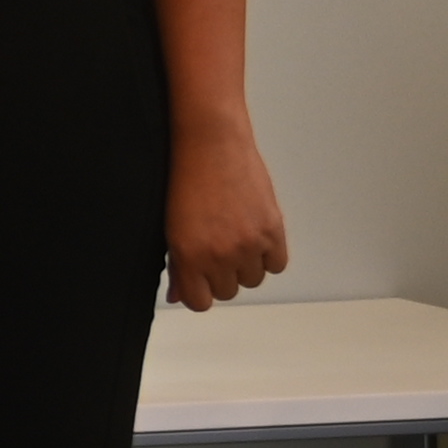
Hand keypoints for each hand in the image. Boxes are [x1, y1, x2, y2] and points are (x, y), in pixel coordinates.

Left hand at [164, 122, 288, 310]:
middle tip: (215, 248)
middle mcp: (220, 255)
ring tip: (234, 238)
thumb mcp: (170, 226)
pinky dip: (268, 256)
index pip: (200, 303)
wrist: (210, 144)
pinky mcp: (273, 230)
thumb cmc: (184, 180)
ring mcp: (249, 244)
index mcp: (189, 256)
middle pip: (228, 291)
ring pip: (253, 280)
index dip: (199, 291)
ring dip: (245, 266)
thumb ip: (177, 266)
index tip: (198, 278)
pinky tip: (255, 236)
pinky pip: (277, 264)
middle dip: (220, 275)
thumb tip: (178, 296)